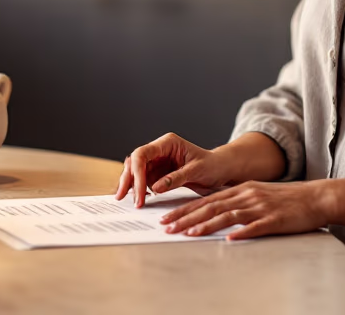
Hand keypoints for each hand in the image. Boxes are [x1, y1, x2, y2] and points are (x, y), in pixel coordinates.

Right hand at [114, 133, 240, 207]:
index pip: (143, 154)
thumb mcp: (196, 171)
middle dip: (129, 180)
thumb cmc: (212, 165)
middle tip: (123, 197)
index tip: (140, 192)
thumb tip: (155, 188)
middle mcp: (159, 150)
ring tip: (133, 201)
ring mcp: (158, 162)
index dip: (137, 173)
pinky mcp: (158, 173)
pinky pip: (143, 181)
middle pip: (135, 162)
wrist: (221, 170)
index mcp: (168, 143)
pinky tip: (139, 199)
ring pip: (136, 172)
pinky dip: (139, 190)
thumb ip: (176, 178)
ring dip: (132, 186)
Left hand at [158, 180, 329, 240]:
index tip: (168, 218)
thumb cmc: (287, 199)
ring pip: (228, 215)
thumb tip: (216, 212)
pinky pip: (255, 227)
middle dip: (187, 217)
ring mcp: (260, 207)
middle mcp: (247, 195)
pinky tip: (229, 240)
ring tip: (189, 234)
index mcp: (241, 190)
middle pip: (211, 206)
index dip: (185, 209)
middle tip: (167, 227)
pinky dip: (241, 233)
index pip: (207, 200)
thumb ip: (238, 201)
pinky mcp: (274, 219)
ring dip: (206, 225)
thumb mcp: (258, 194)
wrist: (316, 197)